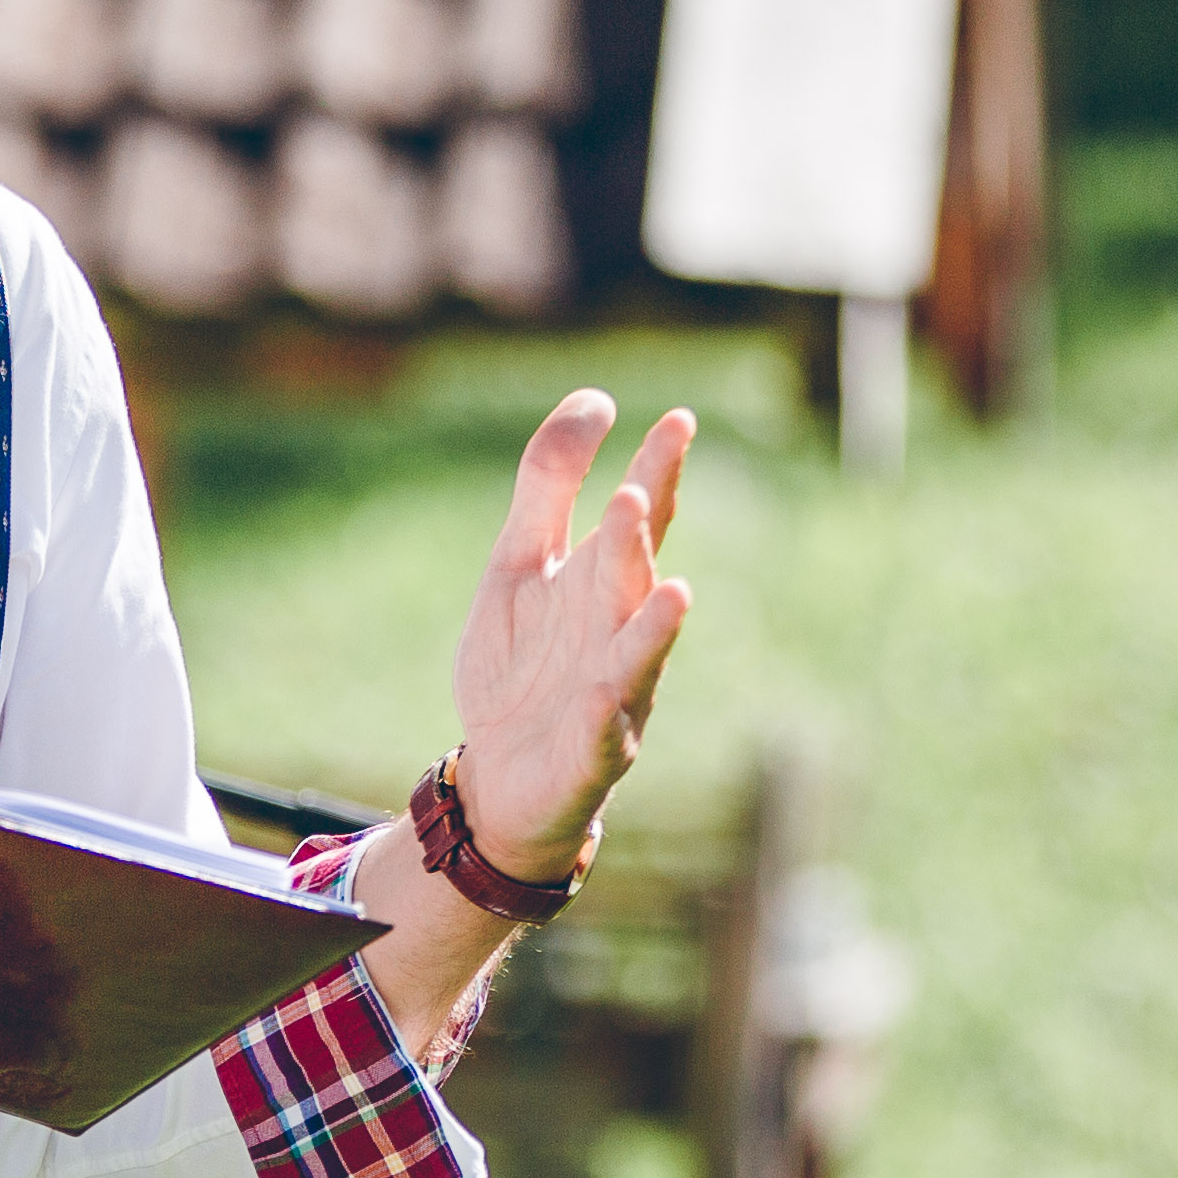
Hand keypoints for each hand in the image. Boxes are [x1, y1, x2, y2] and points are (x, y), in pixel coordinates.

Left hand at [445, 392, 694, 876]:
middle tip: (636, 493)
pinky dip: (603, 718)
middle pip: (633, 582)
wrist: (500, 777)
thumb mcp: (519, 564)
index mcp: (601, 586)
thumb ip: (549, 486)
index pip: (639, 522)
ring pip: (635, 657)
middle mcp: (618, 635)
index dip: (657, 473)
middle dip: (635, 544)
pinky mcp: (588, 756)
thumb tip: (596, 400)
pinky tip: (601, 699)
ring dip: (650, 625)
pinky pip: (600, 737)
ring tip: (672, 589)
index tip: (677, 420)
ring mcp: (612, 697)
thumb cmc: (522, 665)